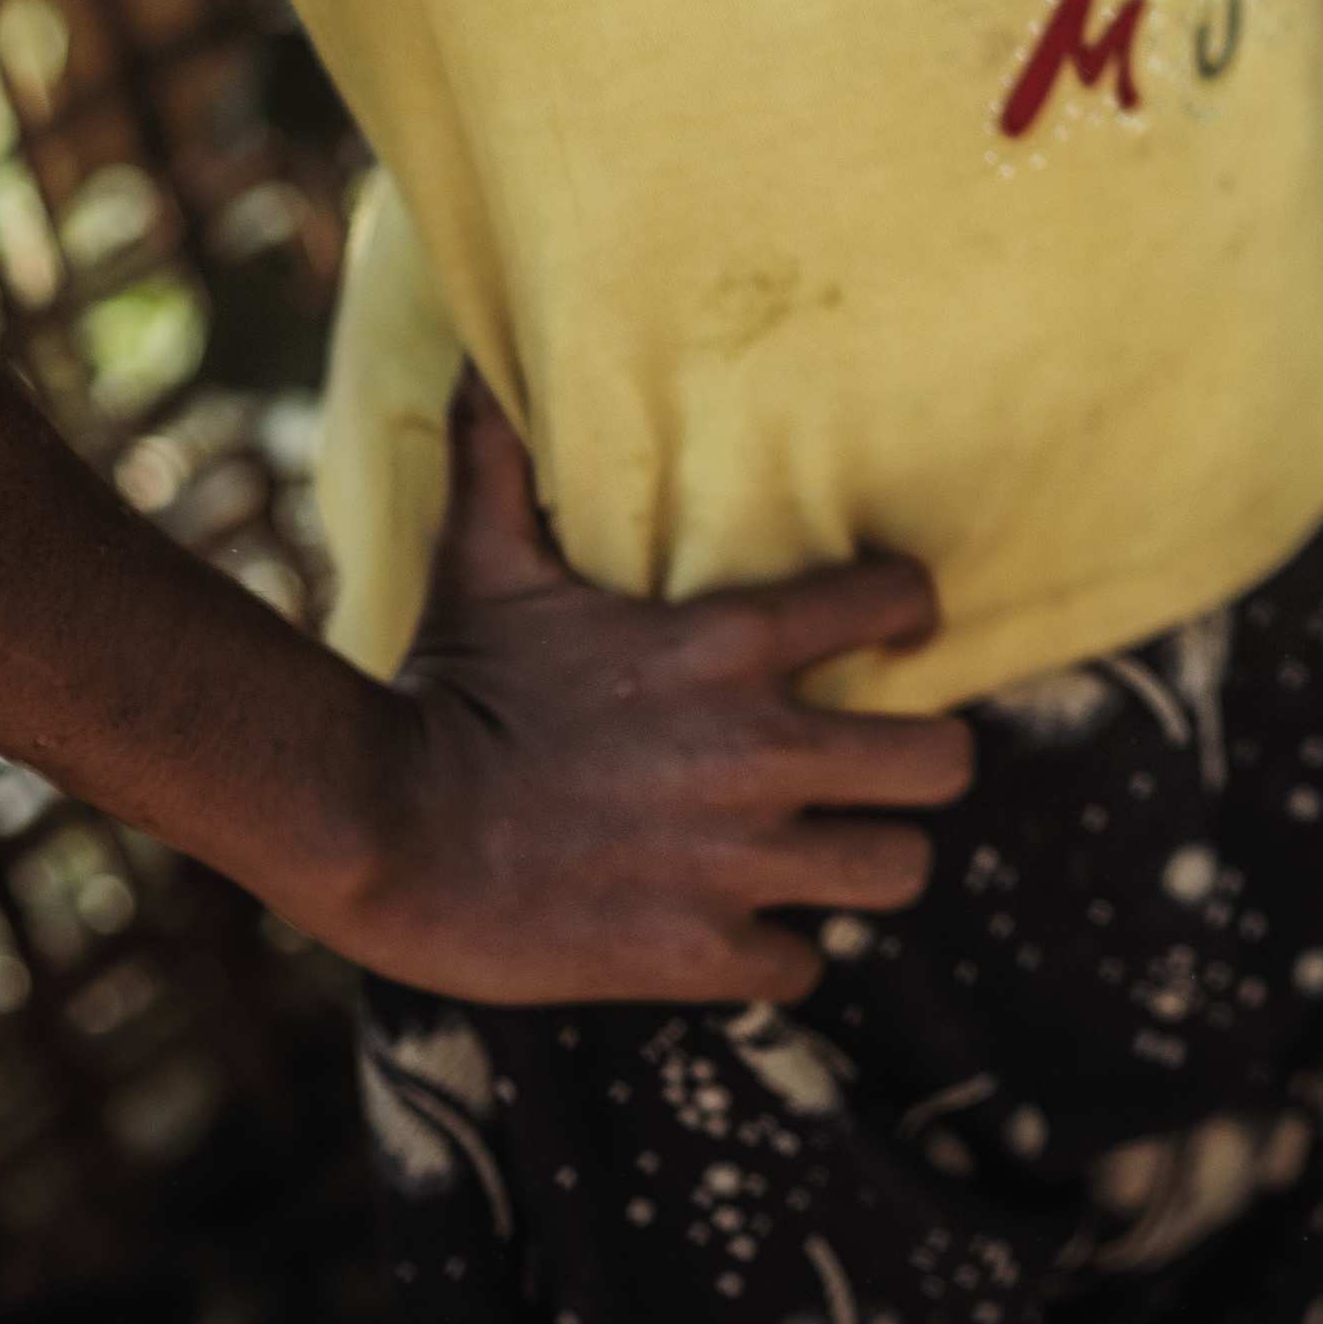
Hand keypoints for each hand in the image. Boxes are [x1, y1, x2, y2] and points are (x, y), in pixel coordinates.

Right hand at [327, 386, 979, 1004]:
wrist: (378, 829)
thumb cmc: (441, 683)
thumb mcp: (482, 561)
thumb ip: (502, 458)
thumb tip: (476, 357)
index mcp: (727, 645)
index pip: (896, 602)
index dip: (908, 613)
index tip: (896, 632)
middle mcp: (757, 751)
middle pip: (944, 764)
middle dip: (922, 764)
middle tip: (882, 766)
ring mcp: (735, 862)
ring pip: (896, 870)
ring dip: (866, 862)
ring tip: (829, 852)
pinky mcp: (696, 952)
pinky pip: (803, 966)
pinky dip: (777, 954)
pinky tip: (739, 930)